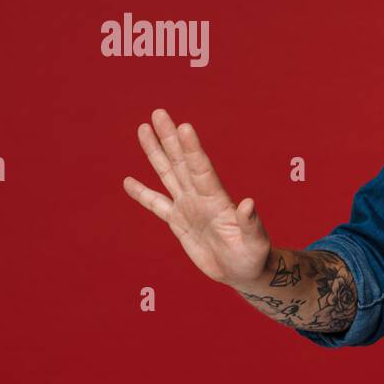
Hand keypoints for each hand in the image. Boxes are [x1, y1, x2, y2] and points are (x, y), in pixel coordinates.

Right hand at [122, 109, 270, 286]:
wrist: (242, 271)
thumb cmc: (254, 257)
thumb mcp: (255, 243)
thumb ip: (250, 223)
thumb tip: (248, 203)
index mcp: (218, 201)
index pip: (202, 169)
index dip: (192, 149)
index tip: (184, 126)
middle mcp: (201, 197)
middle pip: (181, 162)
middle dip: (169, 138)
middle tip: (159, 113)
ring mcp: (188, 207)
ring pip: (168, 174)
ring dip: (156, 152)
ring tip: (144, 128)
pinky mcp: (178, 222)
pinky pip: (156, 204)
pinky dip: (142, 194)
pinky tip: (128, 180)